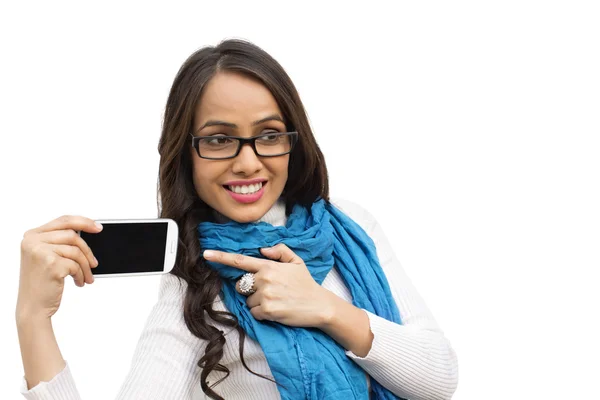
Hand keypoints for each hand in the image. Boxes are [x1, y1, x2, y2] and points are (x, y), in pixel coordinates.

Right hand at [16, 215, 101, 321]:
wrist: (32, 307)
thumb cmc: (41, 283)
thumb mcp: (46, 257)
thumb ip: (59, 242)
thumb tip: (86, 230)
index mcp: (32, 236)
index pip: (63, 221)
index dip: (83, 222)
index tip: (98, 227)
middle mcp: (33, 241)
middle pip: (72, 235)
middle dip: (87, 251)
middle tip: (94, 263)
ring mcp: (41, 251)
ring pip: (76, 251)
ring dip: (86, 266)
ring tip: (86, 277)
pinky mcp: (51, 264)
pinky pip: (75, 264)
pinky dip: (81, 274)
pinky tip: (79, 282)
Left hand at [203, 244, 334, 327]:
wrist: (319, 306)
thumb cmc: (306, 284)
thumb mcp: (296, 261)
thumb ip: (279, 251)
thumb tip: (262, 250)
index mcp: (268, 266)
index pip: (240, 261)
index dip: (221, 257)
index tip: (206, 254)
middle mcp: (264, 279)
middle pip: (241, 285)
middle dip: (250, 290)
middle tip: (270, 292)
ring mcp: (265, 295)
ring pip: (248, 301)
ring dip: (258, 303)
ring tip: (276, 301)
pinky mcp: (267, 311)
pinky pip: (254, 313)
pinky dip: (263, 314)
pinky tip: (277, 311)